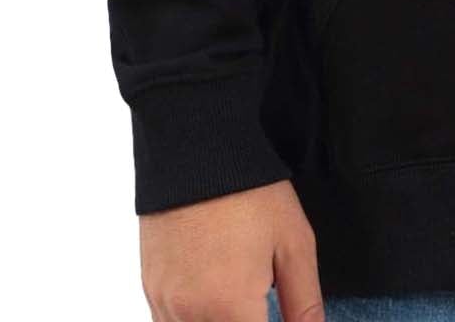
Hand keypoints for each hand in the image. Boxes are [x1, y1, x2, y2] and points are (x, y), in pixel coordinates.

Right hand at [140, 180, 322, 321]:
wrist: (197, 150)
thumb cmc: (251, 193)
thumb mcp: (294, 243)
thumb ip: (304, 302)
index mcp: (232, 309)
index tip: (274, 313)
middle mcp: (191, 316)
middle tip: (259, 302)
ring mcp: (165, 305)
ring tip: (239, 297)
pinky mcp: (150, 290)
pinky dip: (192, 320)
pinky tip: (214, 299)